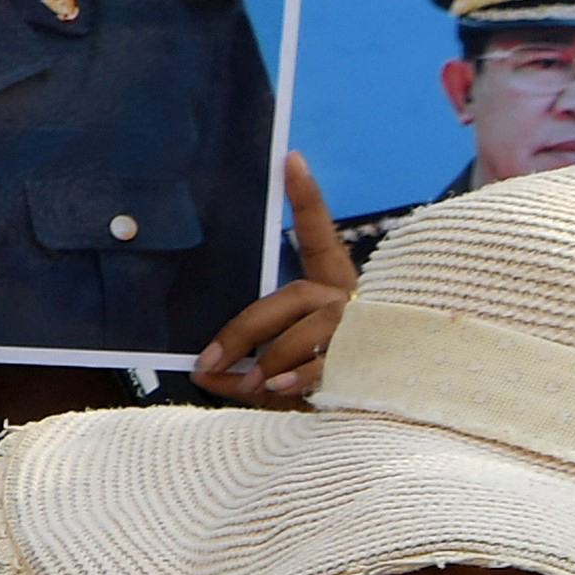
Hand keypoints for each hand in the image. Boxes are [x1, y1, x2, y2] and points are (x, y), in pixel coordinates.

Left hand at [189, 155, 356, 406]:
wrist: (371, 416)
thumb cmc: (315, 384)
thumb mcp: (271, 370)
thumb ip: (240, 368)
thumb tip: (203, 374)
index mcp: (332, 286)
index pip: (318, 237)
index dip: (306, 199)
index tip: (290, 158)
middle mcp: (350, 300)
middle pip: (291, 297)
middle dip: (244, 331)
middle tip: (206, 362)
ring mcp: (363, 330)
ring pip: (305, 332)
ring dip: (268, 360)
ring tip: (246, 385)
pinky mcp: (369, 362)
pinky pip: (325, 364)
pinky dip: (293, 378)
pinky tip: (275, 390)